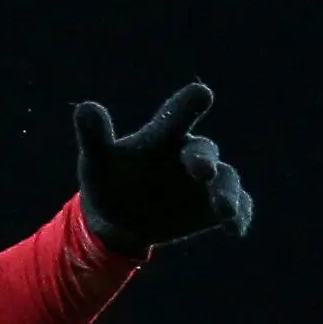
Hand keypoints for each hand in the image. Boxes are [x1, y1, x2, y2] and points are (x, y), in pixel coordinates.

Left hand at [73, 83, 252, 255]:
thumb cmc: (109, 178)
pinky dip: (238, 216)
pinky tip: (234, 229)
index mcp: (164, 135)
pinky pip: (236, 208)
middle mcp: (191, 153)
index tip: (202, 95)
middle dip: (202, 160)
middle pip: (203, 151)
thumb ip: (94, 135)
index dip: (189, 104)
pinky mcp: (215, 207)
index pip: (177, 114)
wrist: (118, 219)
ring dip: (226, 193)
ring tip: (224, 210)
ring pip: (226, 179)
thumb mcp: (97, 160)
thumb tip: (84, 107)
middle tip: (201, 171)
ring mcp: (208, 181)